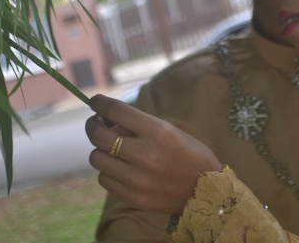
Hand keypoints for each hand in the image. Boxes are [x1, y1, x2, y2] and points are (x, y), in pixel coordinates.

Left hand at [85, 94, 221, 213]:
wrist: (205, 191)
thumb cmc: (188, 153)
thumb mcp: (169, 130)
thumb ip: (139, 124)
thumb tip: (106, 117)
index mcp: (157, 131)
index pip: (116, 111)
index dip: (100, 103)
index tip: (95, 101)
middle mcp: (145, 154)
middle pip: (99, 135)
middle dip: (93, 125)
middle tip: (96, 123)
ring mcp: (137, 179)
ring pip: (97, 158)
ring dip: (100, 149)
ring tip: (111, 147)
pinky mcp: (133, 197)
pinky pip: (104, 178)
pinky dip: (108, 170)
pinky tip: (119, 166)